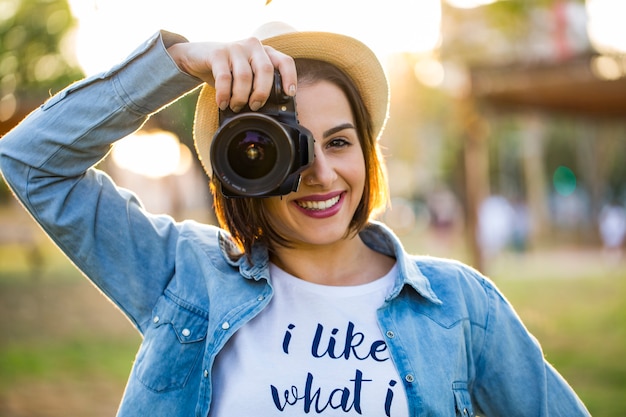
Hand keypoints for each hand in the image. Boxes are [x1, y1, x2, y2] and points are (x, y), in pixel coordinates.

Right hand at [167, 37, 295, 111]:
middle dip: (261, 93)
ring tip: (235, 107)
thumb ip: (259, 84)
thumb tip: (271, 111)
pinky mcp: (218, 53)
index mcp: (265, 52)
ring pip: (245, 76)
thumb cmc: (227, 70)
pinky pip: (224, 78)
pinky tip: (222, 103)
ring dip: (241, 97)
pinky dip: (224, 95)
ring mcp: (235, 47)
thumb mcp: (247, 74)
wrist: (196, 56)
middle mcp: (253, 46)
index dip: (290, 78)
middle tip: (255, 107)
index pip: (284, 61)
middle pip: (266, 71)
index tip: (289, 94)